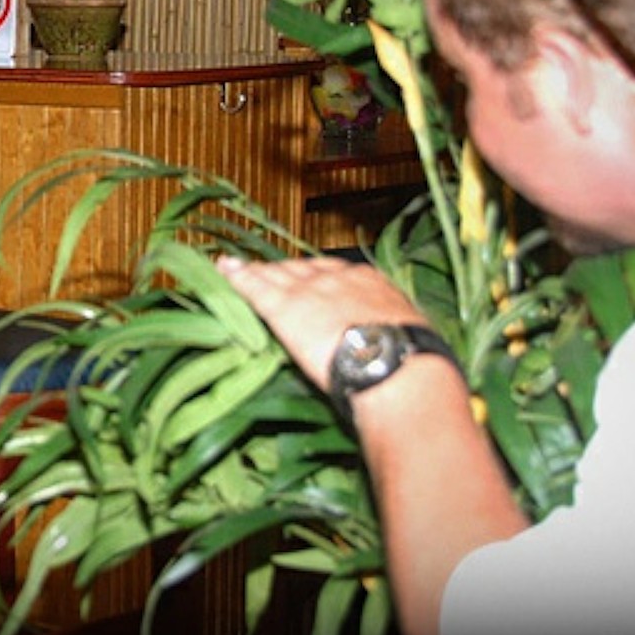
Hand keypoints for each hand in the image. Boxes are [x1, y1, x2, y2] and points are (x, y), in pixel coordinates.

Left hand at [215, 255, 428, 392]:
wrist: (394, 365)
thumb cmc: (411, 360)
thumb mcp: (407, 334)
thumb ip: (387, 330)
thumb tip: (389, 345)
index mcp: (369, 282)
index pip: (334, 272)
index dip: (316, 276)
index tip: (308, 280)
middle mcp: (336, 279)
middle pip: (302, 270)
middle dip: (285, 272)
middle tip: (269, 273)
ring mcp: (308, 291)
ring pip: (276, 276)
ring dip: (257, 273)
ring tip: (238, 269)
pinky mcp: (284, 308)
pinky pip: (255, 288)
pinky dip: (236, 278)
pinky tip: (223, 271)